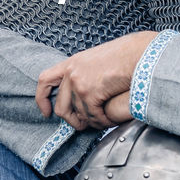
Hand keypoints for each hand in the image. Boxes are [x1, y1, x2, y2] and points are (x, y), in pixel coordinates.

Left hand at [36, 32, 156, 129]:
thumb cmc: (125, 56)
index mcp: (71, 63)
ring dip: (92, 122)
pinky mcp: (90, 92)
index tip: (46, 112)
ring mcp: (79, 83)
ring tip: (103, 121)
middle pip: (61, 106)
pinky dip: (102, 122)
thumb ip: (85, 74)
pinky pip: (93, 116)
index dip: (42, 99)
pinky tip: (109, 121)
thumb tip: (84, 94)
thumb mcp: (97, 61)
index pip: (44, 80)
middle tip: (82, 126)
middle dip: (71, 121)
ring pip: (80, 114)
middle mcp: (71, 72)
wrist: (137, 54)